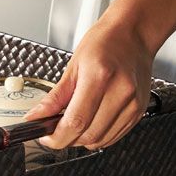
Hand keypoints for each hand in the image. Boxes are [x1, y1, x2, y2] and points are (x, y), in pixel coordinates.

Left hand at [23, 18, 152, 149]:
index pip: (76, 122)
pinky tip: (90, 121)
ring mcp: (133, 104)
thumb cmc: (104, 43)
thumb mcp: (72, 66)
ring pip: (101, 141)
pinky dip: (97, 136)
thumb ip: (54, 97)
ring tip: (73, 122)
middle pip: (88, 135)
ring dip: (81, 139)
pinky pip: (113, 137)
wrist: (133, 35)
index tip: (45, 137)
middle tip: (55, 129)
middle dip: (66, 139)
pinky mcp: (138, 111)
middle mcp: (121, 92)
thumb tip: (36, 117)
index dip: (57, 137)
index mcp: (100, 77)